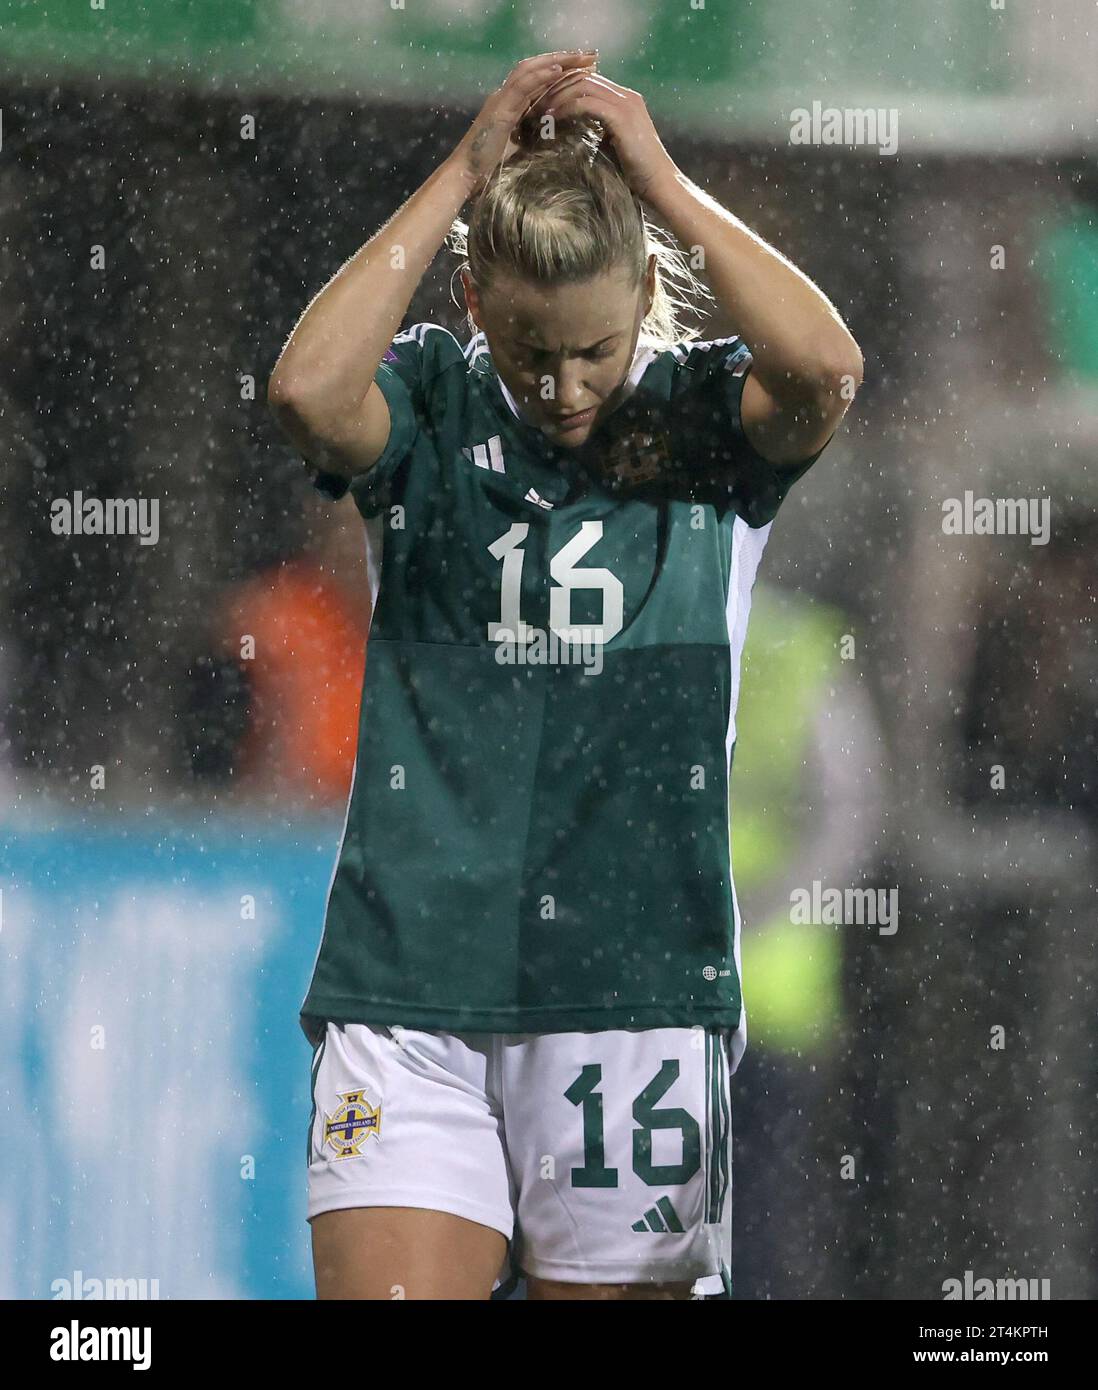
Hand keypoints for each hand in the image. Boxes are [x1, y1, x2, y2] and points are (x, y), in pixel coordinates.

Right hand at [455, 50, 599, 195]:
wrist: (466, 177)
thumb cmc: (491, 171)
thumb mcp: (522, 150)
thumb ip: (537, 139)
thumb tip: (561, 141)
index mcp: (512, 104)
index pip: (540, 78)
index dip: (563, 70)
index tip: (587, 68)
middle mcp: (505, 96)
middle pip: (537, 67)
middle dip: (564, 59)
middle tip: (591, 56)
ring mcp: (501, 100)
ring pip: (529, 70)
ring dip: (556, 62)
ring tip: (580, 57)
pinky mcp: (498, 110)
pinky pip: (520, 87)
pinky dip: (539, 77)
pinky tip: (558, 71)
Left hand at [524, 68, 677, 200]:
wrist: (660, 185)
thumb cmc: (637, 174)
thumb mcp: (613, 146)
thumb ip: (597, 132)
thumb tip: (572, 133)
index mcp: (625, 100)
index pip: (588, 80)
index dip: (563, 88)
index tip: (543, 102)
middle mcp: (626, 96)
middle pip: (583, 77)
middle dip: (556, 88)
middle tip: (535, 103)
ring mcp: (626, 105)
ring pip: (583, 86)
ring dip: (557, 96)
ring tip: (540, 111)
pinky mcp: (622, 118)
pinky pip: (587, 103)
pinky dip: (567, 108)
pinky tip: (553, 119)